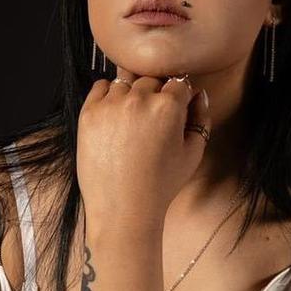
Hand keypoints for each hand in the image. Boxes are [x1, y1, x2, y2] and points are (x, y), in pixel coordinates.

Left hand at [76, 64, 209, 230]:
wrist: (123, 210)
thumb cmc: (160, 186)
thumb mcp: (192, 155)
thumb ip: (200, 119)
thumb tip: (198, 95)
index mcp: (168, 107)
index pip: (178, 83)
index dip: (178, 98)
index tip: (174, 111)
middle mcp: (139, 99)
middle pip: (151, 80)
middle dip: (154, 95)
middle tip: (151, 123)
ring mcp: (111, 105)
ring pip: (126, 82)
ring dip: (131, 95)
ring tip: (131, 124)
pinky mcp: (89, 113)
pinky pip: (100, 88)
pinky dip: (108, 97)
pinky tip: (114, 119)